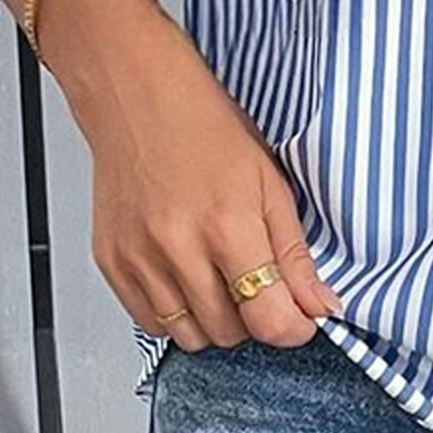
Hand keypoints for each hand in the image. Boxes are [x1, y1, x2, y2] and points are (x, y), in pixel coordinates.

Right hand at [62, 0, 341, 353]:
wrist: (137, 97)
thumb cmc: (204, 125)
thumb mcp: (270, 181)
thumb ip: (295, 252)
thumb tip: (320, 304)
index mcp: (229, 224)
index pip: (269, 318)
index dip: (295, 327)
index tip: (302, 318)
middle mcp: (180, 248)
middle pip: (230, 332)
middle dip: (255, 318)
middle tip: (259, 281)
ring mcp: (140, 259)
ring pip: (190, 335)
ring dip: (215, 319)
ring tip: (221, 276)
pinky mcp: (112, 263)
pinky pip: (150, 322)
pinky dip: (175, 312)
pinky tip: (186, 275)